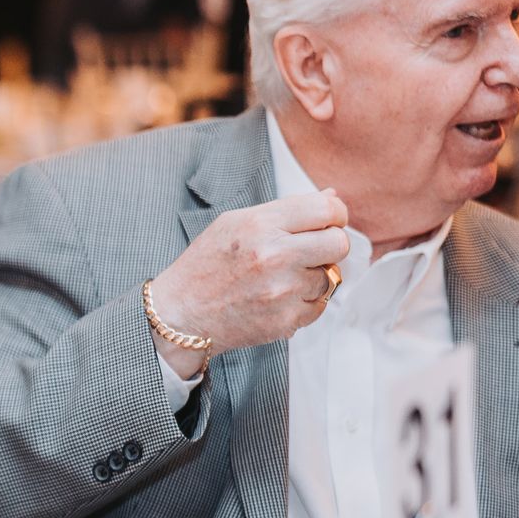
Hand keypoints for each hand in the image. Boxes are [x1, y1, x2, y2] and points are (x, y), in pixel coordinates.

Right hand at [148, 189, 350, 372]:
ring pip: (330, 277)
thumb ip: (284, 209)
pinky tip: (277, 300)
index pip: (327, 210)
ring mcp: (282, 291)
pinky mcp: (285, 320)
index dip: (334, 215)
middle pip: (339, 243)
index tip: (327, 223)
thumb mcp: (234, 223)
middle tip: (308, 252)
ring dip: (312, 278)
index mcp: (260, 225)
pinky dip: (303, 303)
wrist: (179, 314)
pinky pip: (318, 306)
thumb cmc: (205, 266)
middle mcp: (274, 256)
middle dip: (328, 246)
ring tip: (281, 279)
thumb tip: (332, 197)